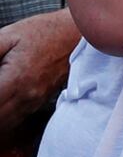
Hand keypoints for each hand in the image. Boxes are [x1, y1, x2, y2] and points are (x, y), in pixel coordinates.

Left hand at [0, 9, 80, 133]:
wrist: (80, 34)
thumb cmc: (45, 31)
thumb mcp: (8, 35)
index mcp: (16, 80)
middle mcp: (27, 97)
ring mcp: (35, 102)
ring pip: (4, 125)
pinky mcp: (40, 102)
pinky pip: (15, 120)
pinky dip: (2, 120)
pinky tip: (0, 107)